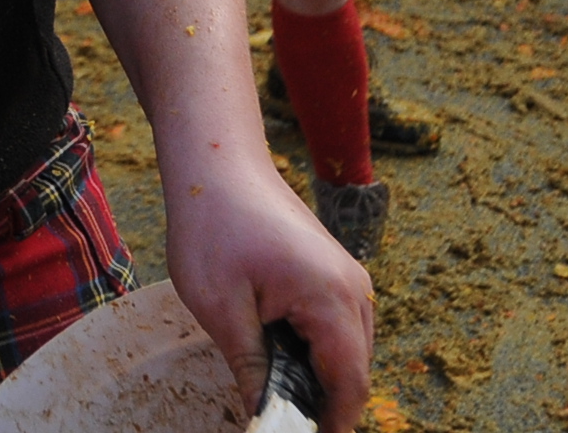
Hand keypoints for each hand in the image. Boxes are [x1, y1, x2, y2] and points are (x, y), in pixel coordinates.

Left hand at [161, 159, 373, 432]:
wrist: (216, 160)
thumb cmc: (212, 224)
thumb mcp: (220, 307)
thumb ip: (252, 368)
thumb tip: (265, 418)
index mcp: (332, 299)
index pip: (351, 385)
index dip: (330, 423)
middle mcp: (354, 288)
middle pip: (355, 370)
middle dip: (323, 402)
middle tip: (278, 414)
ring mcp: (347, 275)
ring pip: (349, 349)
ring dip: (319, 374)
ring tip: (273, 386)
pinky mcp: (331, 268)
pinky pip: (338, 324)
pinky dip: (316, 347)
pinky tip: (275, 349)